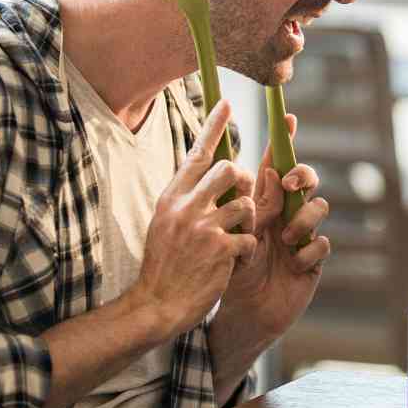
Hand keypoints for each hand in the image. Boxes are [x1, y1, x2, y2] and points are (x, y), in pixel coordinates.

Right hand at [130, 100, 258, 338]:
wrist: (157, 304)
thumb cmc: (166, 264)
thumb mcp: (165, 223)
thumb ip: (188, 198)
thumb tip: (212, 171)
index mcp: (172, 197)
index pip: (197, 154)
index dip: (214, 127)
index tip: (226, 103)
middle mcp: (186, 206)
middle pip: (230, 169)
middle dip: (244, 183)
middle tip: (238, 202)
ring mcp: (202, 227)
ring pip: (247, 203)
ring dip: (247, 224)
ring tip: (233, 241)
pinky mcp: (220, 249)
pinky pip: (250, 238)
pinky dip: (247, 253)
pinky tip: (232, 264)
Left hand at [218, 112, 330, 340]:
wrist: (241, 314)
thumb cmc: (230, 273)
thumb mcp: (233, 234)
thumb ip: (249, 206)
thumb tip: (262, 172)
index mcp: (264, 205)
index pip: (275, 167)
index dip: (283, 142)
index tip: (287, 118)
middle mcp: (286, 215)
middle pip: (306, 181)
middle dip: (302, 175)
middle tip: (287, 184)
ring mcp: (302, 237)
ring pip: (319, 209)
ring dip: (303, 219)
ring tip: (285, 239)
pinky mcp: (313, 261)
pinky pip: (321, 244)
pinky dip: (308, 251)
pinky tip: (293, 264)